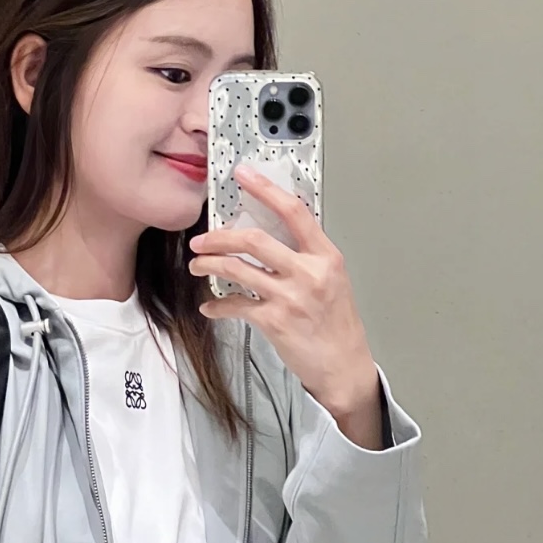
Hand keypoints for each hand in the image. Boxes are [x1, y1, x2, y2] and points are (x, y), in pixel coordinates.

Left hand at [188, 164, 381, 427]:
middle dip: (220, 237)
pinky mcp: (275, 322)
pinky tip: (210, 307)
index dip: (266, 189)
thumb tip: (270, 238)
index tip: (244, 175)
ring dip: (210, 266)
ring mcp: (291, 298)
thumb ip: (305, 258)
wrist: (344, 366)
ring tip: (198, 266)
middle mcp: (309, 273)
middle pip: (255, 240)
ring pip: (238, 270)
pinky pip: (235, 306)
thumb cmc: (336, 326)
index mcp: (326, 256)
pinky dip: (217, 306)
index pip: (294, 212)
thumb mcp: (331, 281)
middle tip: (201, 240)